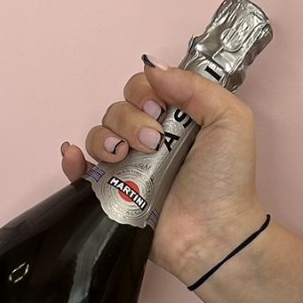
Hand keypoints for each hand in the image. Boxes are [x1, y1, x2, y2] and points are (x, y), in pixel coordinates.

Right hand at [60, 64, 263, 284]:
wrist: (215, 234)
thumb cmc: (228, 180)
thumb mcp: (230, 119)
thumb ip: (195, 86)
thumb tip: (152, 68)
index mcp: (175, 119)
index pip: (142, 88)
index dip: (144, 92)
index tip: (158, 109)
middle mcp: (149, 139)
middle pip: (117, 110)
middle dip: (129, 120)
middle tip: (153, 142)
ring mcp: (129, 168)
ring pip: (98, 135)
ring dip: (106, 139)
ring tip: (125, 158)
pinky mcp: (113, 195)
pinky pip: (80, 172)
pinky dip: (73, 160)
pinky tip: (77, 159)